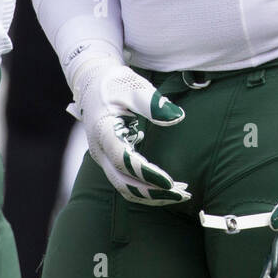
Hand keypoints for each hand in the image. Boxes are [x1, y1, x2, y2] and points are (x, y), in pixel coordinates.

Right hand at [71, 56, 189, 204]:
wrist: (93, 83)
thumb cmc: (115, 83)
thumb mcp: (133, 86)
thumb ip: (153, 103)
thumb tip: (177, 116)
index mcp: (104, 131)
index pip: (123, 160)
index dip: (145, 174)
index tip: (169, 182)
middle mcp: (100, 150)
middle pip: (123, 183)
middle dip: (153, 193)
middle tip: (183, 195)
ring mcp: (103, 158)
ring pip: (125, 187)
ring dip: (152, 195)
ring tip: (181, 194)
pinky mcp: (110, 160)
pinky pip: (126, 182)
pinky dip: (146, 189)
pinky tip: (169, 188)